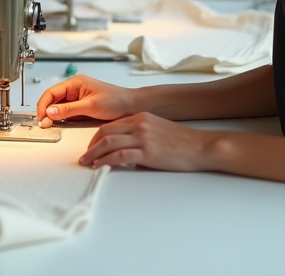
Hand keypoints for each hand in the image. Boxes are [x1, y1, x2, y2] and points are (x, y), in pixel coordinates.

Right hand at [36, 75, 135, 128]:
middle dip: (46, 111)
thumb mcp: (91, 106)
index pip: (52, 92)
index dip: (43, 105)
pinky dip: (61, 119)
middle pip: (53, 100)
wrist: (132, 108)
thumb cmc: (117, 100)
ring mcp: (77, 100)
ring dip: (53, 116)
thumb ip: (69, 109)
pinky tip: (60, 125)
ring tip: (50, 125)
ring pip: (58, 108)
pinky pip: (66, 114)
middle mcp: (75, 90)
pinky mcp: (81, 109)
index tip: (41, 117)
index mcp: (76, 83)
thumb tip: (51, 111)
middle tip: (44, 124)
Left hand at [79, 112, 215, 170]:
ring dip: (94, 154)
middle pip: (105, 132)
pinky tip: (100, 166)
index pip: (110, 125)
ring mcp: (143, 137)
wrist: (201, 146)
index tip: (90, 147)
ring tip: (87, 163)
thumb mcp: (157, 129)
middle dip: (91, 145)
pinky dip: (106, 161)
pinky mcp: (147, 152)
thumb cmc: (182, 141)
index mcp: (141, 117)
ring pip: (109, 142)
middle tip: (84, 156)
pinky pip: (119, 155)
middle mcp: (139, 124)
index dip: (96, 137)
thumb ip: (140, 133)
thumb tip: (126, 147)